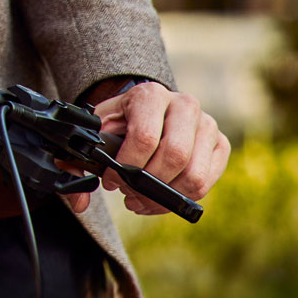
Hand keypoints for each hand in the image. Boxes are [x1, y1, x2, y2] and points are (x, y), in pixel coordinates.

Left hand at [66, 81, 229, 217]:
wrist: (146, 111)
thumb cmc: (120, 124)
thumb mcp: (96, 133)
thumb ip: (78, 163)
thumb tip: (80, 202)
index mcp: (150, 95)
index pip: (145, 136)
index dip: (126, 166)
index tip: (110, 179)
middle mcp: (184, 105)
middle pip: (174, 156)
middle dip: (147, 184)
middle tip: (127, 192)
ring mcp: (206, 125)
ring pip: (193, 174)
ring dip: (163, 196)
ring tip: (141, 197)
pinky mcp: (220, 145)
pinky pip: (206, 183)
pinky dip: (180, 199)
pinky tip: (159, 198)